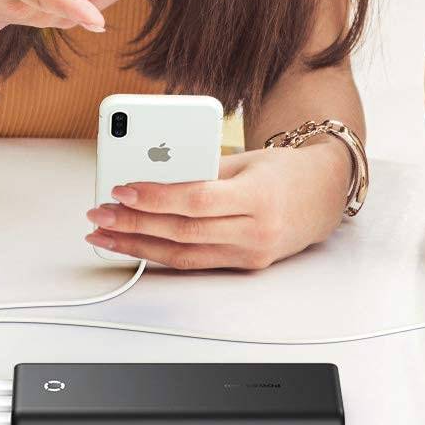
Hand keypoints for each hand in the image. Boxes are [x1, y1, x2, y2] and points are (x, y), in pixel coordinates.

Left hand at [84, 140, 350, 270]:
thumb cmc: (285, 170)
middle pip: (183, 232)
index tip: (121, 190)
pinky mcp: (243, 266)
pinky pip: (194, 263)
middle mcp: (254, 231)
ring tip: (104, 236)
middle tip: (99, 215)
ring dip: (137, 247)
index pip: (196, 201)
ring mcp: (250, 255)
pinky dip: (160, 256)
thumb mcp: (246, 158)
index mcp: (257, 197)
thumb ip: (202, 169)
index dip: (155, 198)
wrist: (324, 195)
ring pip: (182, 255)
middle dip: (134, 224)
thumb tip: (152, 174)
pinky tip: (134, 247)